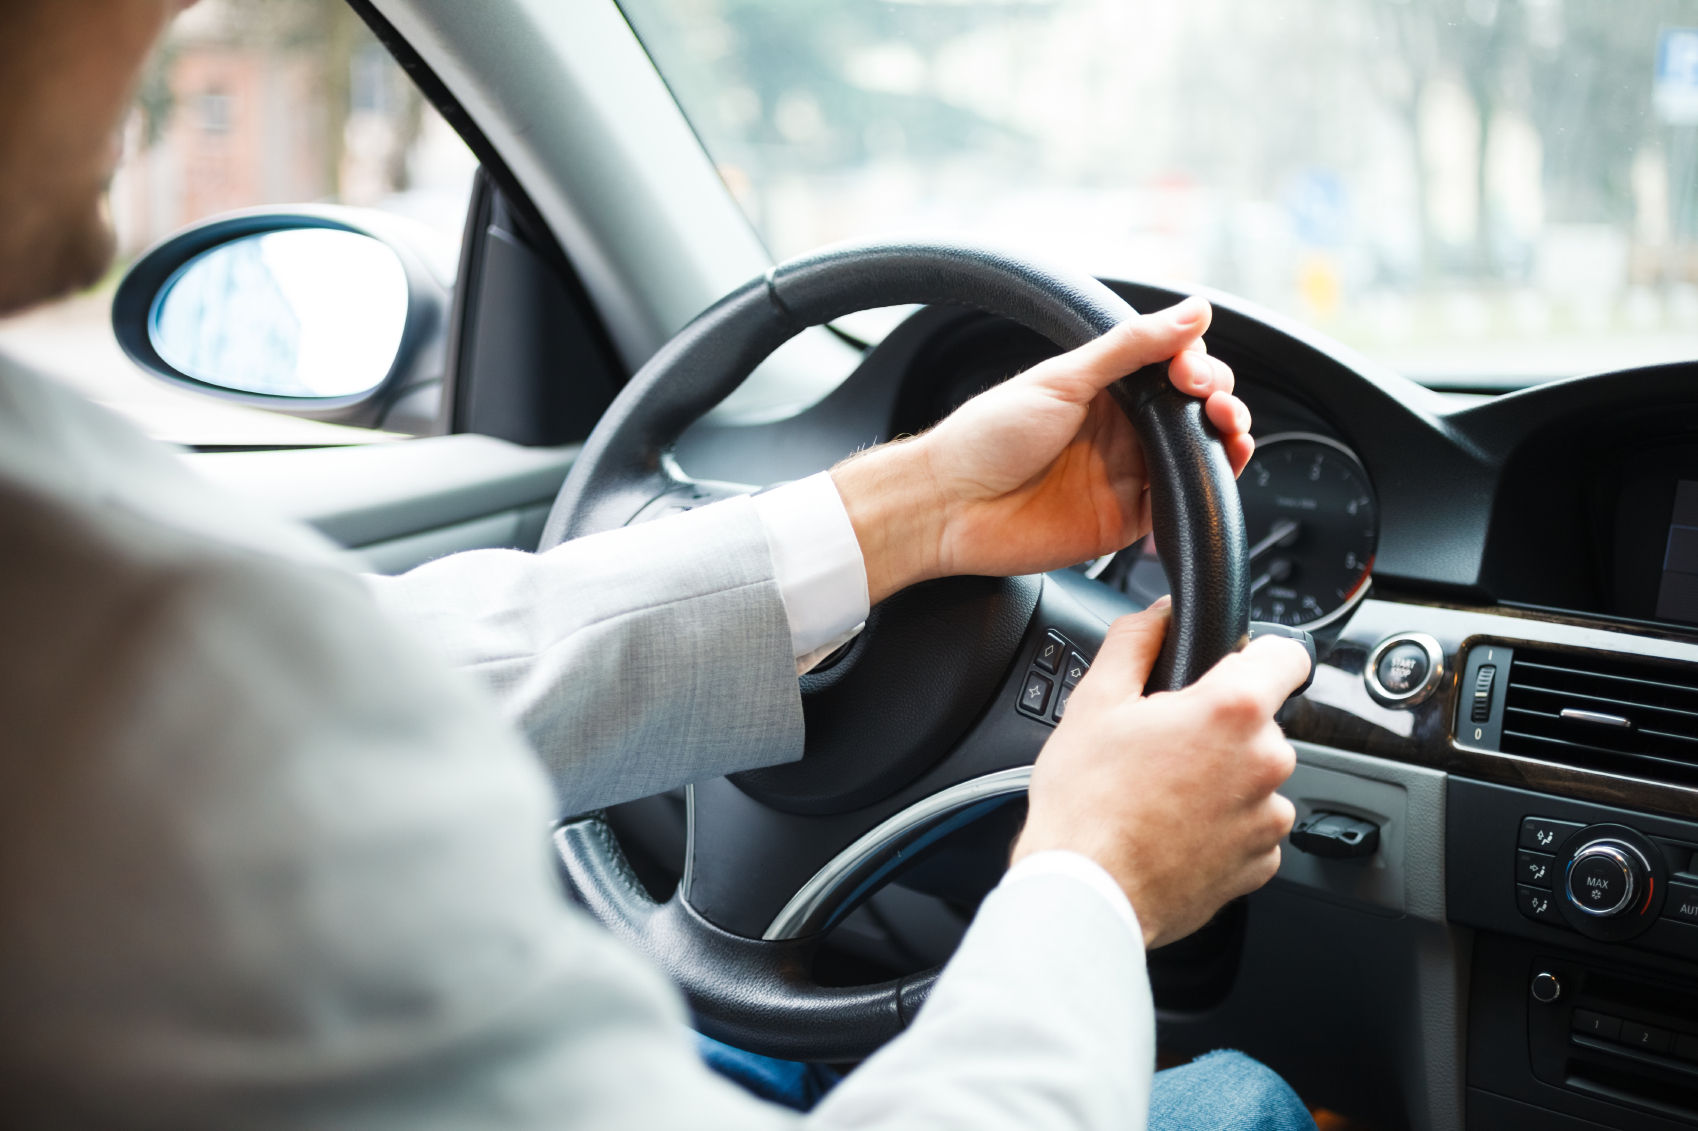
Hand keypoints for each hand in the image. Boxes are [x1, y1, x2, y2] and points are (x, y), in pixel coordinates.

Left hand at [832, 297, 1251, 602]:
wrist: (949, 506)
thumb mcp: (1063, 378)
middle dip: (1219, 397)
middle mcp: (1121, 430)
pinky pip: (1182, 505)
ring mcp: (1126, 474)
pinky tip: (1216, 470)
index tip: (1190, 369)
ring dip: (1227, 438)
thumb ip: (1131, 347)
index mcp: (1105, 389)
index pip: (1174, 367)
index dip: (1196, 364)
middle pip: (1195, 410)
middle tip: (1207, 397)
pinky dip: (1208, 489)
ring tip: (1229, 427)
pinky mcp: (1126, 520)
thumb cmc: (987, 437)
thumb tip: (1193, 310)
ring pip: (1198, 456)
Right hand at [1012, 599, 1308, 948]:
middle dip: (1219, 726)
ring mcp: (1269, 817)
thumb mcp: (1095, 700)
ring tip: (1161, 795)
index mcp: (1235, 710)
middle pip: (1260, 721)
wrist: (1087, 890)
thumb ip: (1136, 640)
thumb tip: (1158, 613)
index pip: (1288, 654)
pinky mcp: (1262, 863)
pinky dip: (1221, 825)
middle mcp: (1267, 761)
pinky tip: (1173, 829)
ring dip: (1221, 778)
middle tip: (1162, 746)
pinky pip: (1250, 826)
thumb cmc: (1087, 801)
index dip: (1256, 654)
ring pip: (1254, 776)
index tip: (1232, 668)